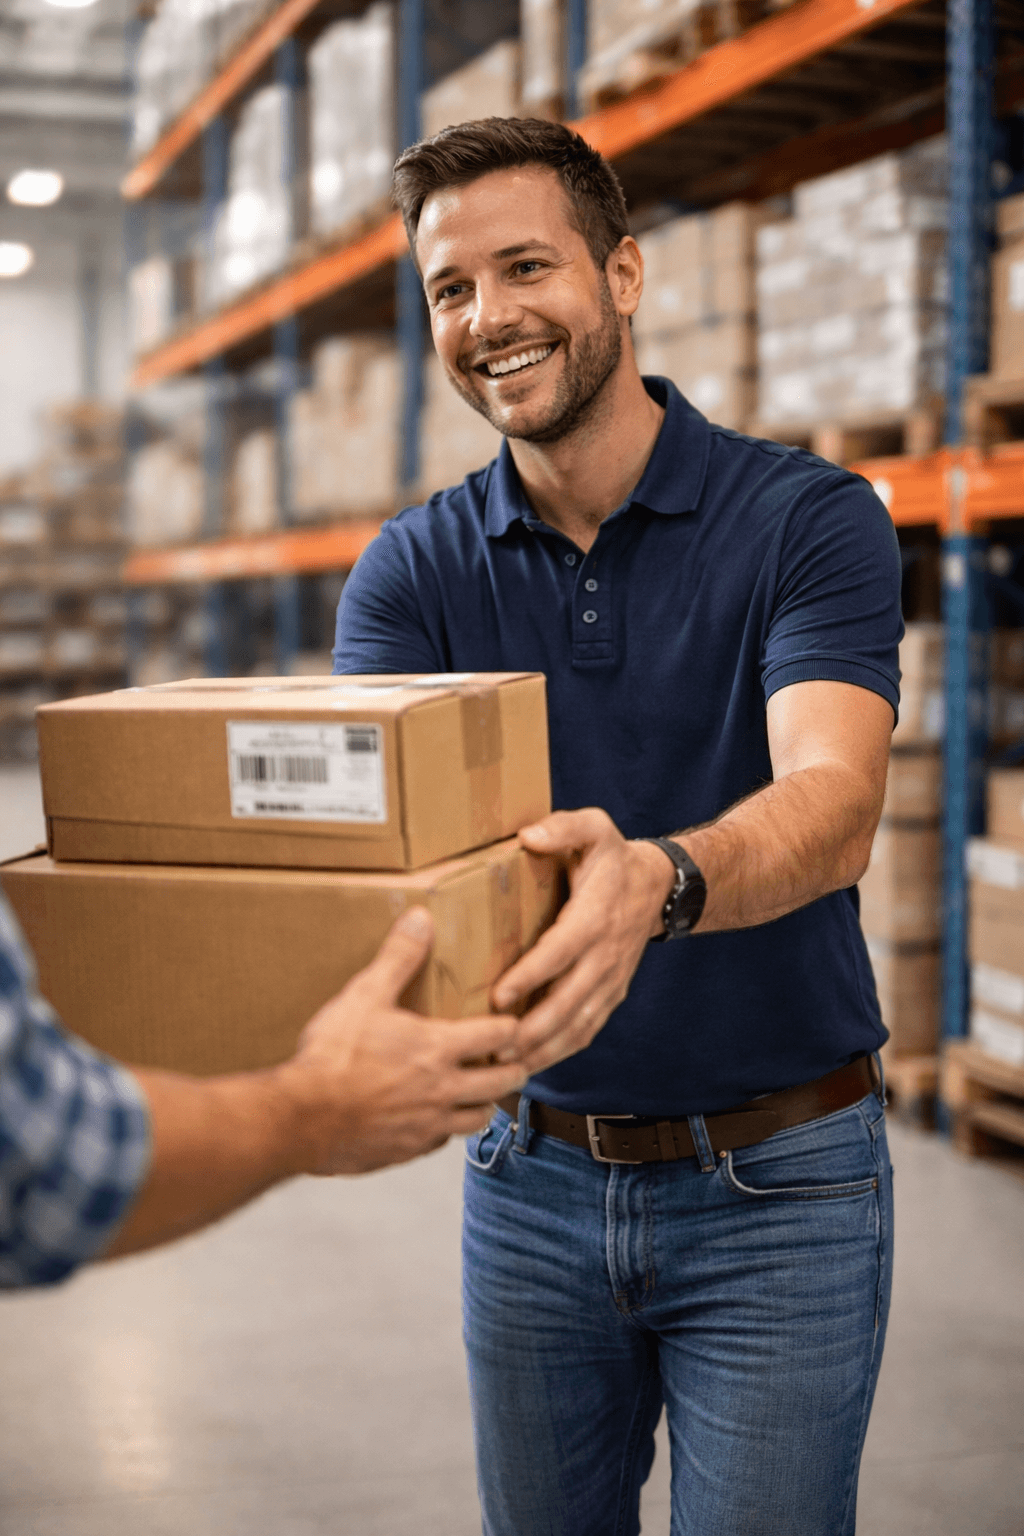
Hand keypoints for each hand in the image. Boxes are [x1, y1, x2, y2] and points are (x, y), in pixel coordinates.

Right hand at [281, 907, 527, 1174]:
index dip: (510, 1027)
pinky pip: (442, 1143)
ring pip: (478, 1119)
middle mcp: (443, 1090)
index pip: (498, 1036)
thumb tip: (421, 918)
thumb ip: (398, 958)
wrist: (301, 1119)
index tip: (510, 1023)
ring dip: (485, 1104)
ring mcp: (427, 1125)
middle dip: (513, 1069)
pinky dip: (446, 1130)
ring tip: (480, 1092)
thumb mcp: (364, 995)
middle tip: (511, 1061)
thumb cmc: (332, 1057)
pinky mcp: (407, 1151)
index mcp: (438, 1048)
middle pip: (502, 1082)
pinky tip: (434, 1119)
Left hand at [491, 809, 674, 1074]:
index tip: (498, 996)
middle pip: (568, 1001)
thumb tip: (529, 836)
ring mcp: (610, 979)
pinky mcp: (611, 994)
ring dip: (542, 1049)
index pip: (560, 951)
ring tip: (503, 1066)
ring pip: (577, 1024)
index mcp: (594, 915)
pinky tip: (529, 1064)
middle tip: (491, 1047)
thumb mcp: (595, 828)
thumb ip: (564, 826)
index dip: (531, 975)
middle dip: (531, 1029)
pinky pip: (586, 1029)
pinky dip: (559, 1051)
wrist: (659, 887)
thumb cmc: (613, 858)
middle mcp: (604, 954)